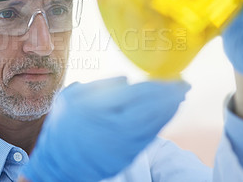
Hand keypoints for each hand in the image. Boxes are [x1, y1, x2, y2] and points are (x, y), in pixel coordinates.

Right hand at [21, 77, 189, 180]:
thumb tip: (126, 79)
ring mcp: (122, 145)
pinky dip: (160, 125)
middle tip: (184, 85)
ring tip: (179, 98)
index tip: (171, 77)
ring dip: (169, 110)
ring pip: (153, 125)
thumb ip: (100, 87)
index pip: (136, 94)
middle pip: (150, 109)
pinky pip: (148, 138)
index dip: (157, 85)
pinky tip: (165, 116)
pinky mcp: (125, 156)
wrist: (58, 165)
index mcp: (99, 109)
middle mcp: (113, 127)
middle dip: (170, 96)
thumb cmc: (62, 127)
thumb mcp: (71, 98)